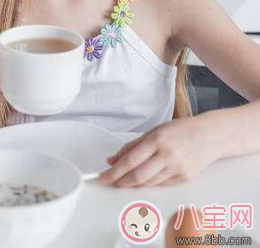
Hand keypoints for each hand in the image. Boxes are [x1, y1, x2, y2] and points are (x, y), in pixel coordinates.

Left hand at [99, 115, 221, 187]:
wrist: (211, 135)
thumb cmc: (181, 130)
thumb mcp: (153, 132)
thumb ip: (131, 147)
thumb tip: (111, 160)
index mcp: (157, 140)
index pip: (130, 161)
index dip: (114, 172)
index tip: (103, 177)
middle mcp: (168, 155)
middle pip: (138, 176)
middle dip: (121, 182)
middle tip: (110, 182)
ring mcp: (178, 168)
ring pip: (149, 183)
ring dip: (133, 184)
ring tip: (124, 180)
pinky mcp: (186, 177)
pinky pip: (161, 184)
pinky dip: (149, 183)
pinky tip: (143, 179)